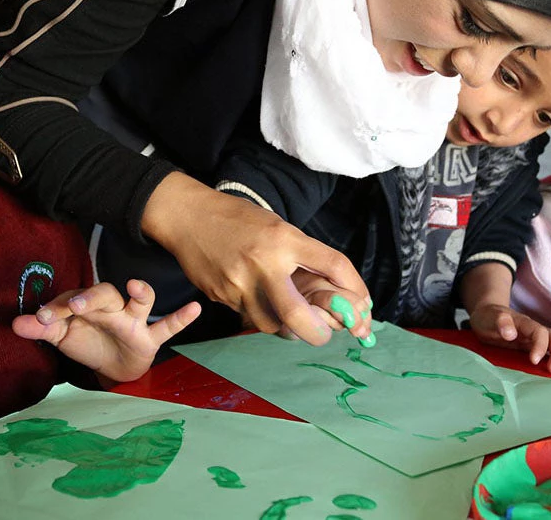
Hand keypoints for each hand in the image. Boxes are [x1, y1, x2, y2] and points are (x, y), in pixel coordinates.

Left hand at [13, 279, 200, 383]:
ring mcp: (134, 321)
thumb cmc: (87, 343)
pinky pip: (168, 327)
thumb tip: (14, 323)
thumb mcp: (62, 337)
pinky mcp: (150, 338)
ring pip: (141, 301)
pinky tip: (194, 309)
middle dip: (92, 297)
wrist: (112, 367)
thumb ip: (41, 329)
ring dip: (140, 293)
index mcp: (87, 306)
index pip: (72, 300)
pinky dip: (181, 318)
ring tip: (135, 286)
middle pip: (106, 293)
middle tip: (77, 305)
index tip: (40, 320)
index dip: (56, 309)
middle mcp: (111, 308)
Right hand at [141, 173, 369, 345]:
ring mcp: (238, 284)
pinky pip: (249, 318)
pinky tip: (258, 300)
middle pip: (298, 316)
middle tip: (324, 334)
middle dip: (318, 333)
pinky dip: (261, 315)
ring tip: (288, 315)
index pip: (333, 264)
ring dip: (287, 327)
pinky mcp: (220, 297)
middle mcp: (263, 263)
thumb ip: (302, 256)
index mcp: (284, 239)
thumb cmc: (239, 220)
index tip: (363, 305)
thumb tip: (336, 291)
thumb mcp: (277, 227)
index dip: (355, 288)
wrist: (188, 217)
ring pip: (272, 325)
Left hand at [469, 305, 550, 373]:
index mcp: (524, 323)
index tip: (534, 361)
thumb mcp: (489, 318)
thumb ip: (500, 323)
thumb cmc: (488, 318)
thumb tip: (511, 333)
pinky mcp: (538, 345)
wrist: (488, 315)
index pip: (539, 332)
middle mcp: (535, 329)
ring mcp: (538, 337)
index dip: (540, 346)